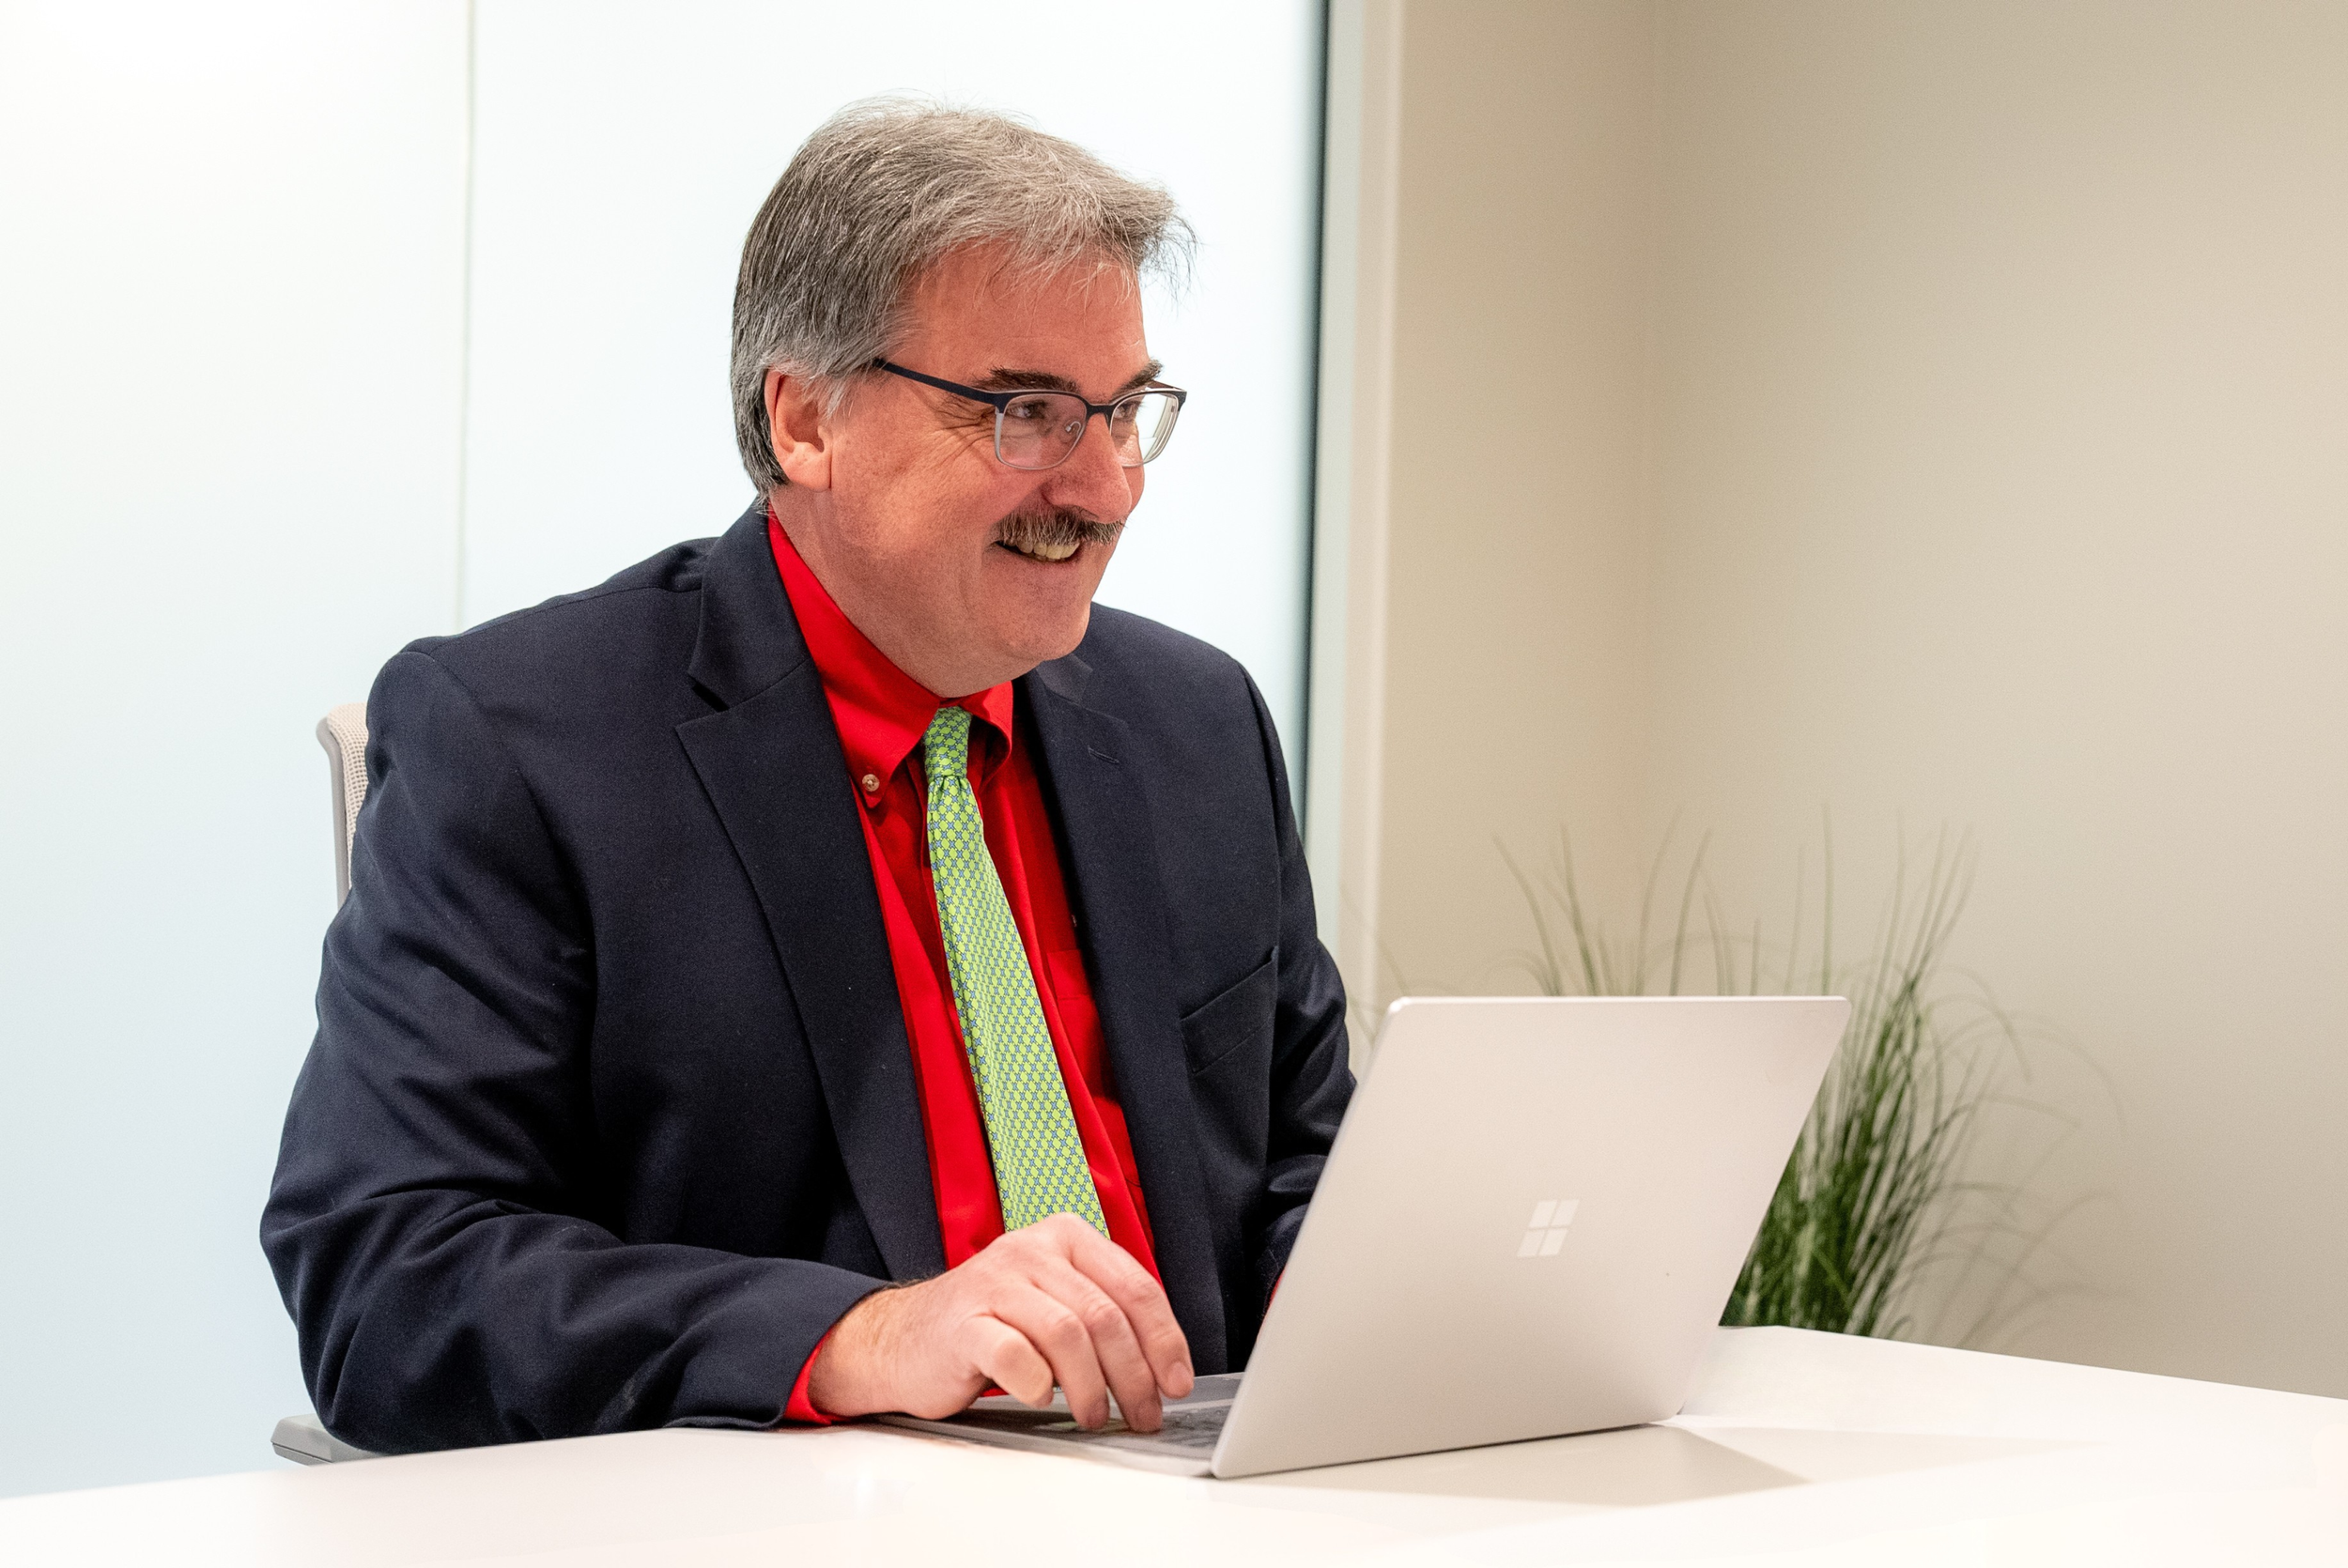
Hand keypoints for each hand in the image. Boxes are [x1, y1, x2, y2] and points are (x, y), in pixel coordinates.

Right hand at [807, 1213, 1192, 1429]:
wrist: (903, 1339)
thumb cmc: (991, 1325)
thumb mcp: (1055, 1302)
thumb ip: (1105, 1316)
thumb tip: (1165, 1369)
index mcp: (1065, 1236)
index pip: (1135, 1285)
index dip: (1165, 1340)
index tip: (1177, 1382)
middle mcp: (1031, 1249)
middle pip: (1106, 1315)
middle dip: (1134, 1375)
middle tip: (1143, 1414)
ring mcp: (993, 1282)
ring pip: (1068, 1334)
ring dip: (1091, 1388)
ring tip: (1094, 1416)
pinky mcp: (964, 1323)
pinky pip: (1016, 1356)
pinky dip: (1038, 1386)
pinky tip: (1041, 1400)